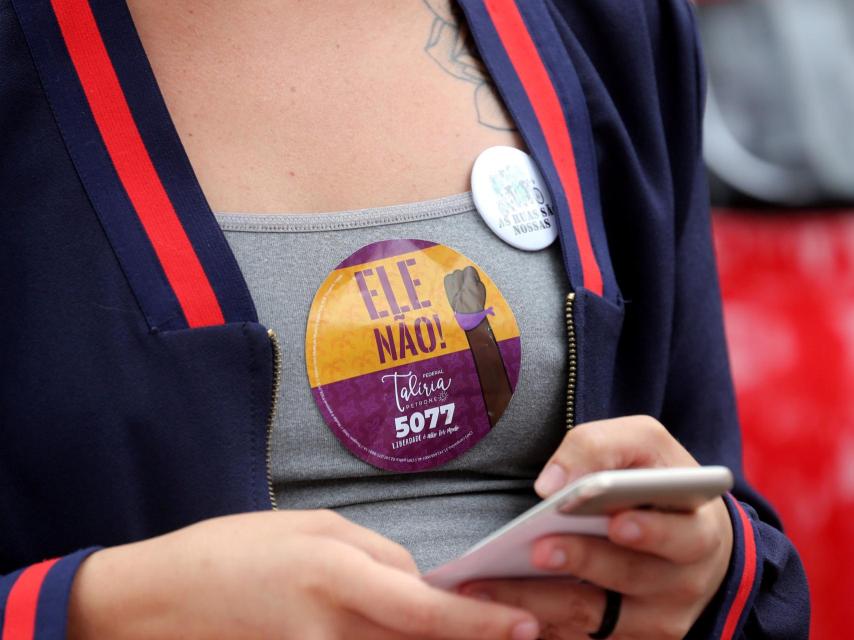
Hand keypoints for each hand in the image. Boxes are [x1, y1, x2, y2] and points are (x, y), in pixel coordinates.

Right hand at [68, 510, 540, 639]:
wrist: (168, 598)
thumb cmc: (239, 548)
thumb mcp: (316, 528)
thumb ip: (378, 557)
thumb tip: (422, 586)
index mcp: (336, 574)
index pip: (426, 612)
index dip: (481, 623)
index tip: (525, 625)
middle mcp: (332, 627)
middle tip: (517, 629)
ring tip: (467, 626)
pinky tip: (408, 633)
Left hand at [460, 416, 733, 639]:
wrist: (686, 534)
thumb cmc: (656, 478)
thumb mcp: (643, 444)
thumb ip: (602, 447)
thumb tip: (553, 484)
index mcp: (697, 527)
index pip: (683, 535)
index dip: (651, 533)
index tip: (617, 523)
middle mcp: (683, 581)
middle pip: (632, 576)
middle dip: (585, 561)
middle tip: (541, 549)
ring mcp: (655, 618)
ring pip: (597, 615)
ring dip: (542, 600)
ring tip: (492, 586)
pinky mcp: (624, 637)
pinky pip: (577, 636)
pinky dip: (539, 624)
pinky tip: (499, 611)